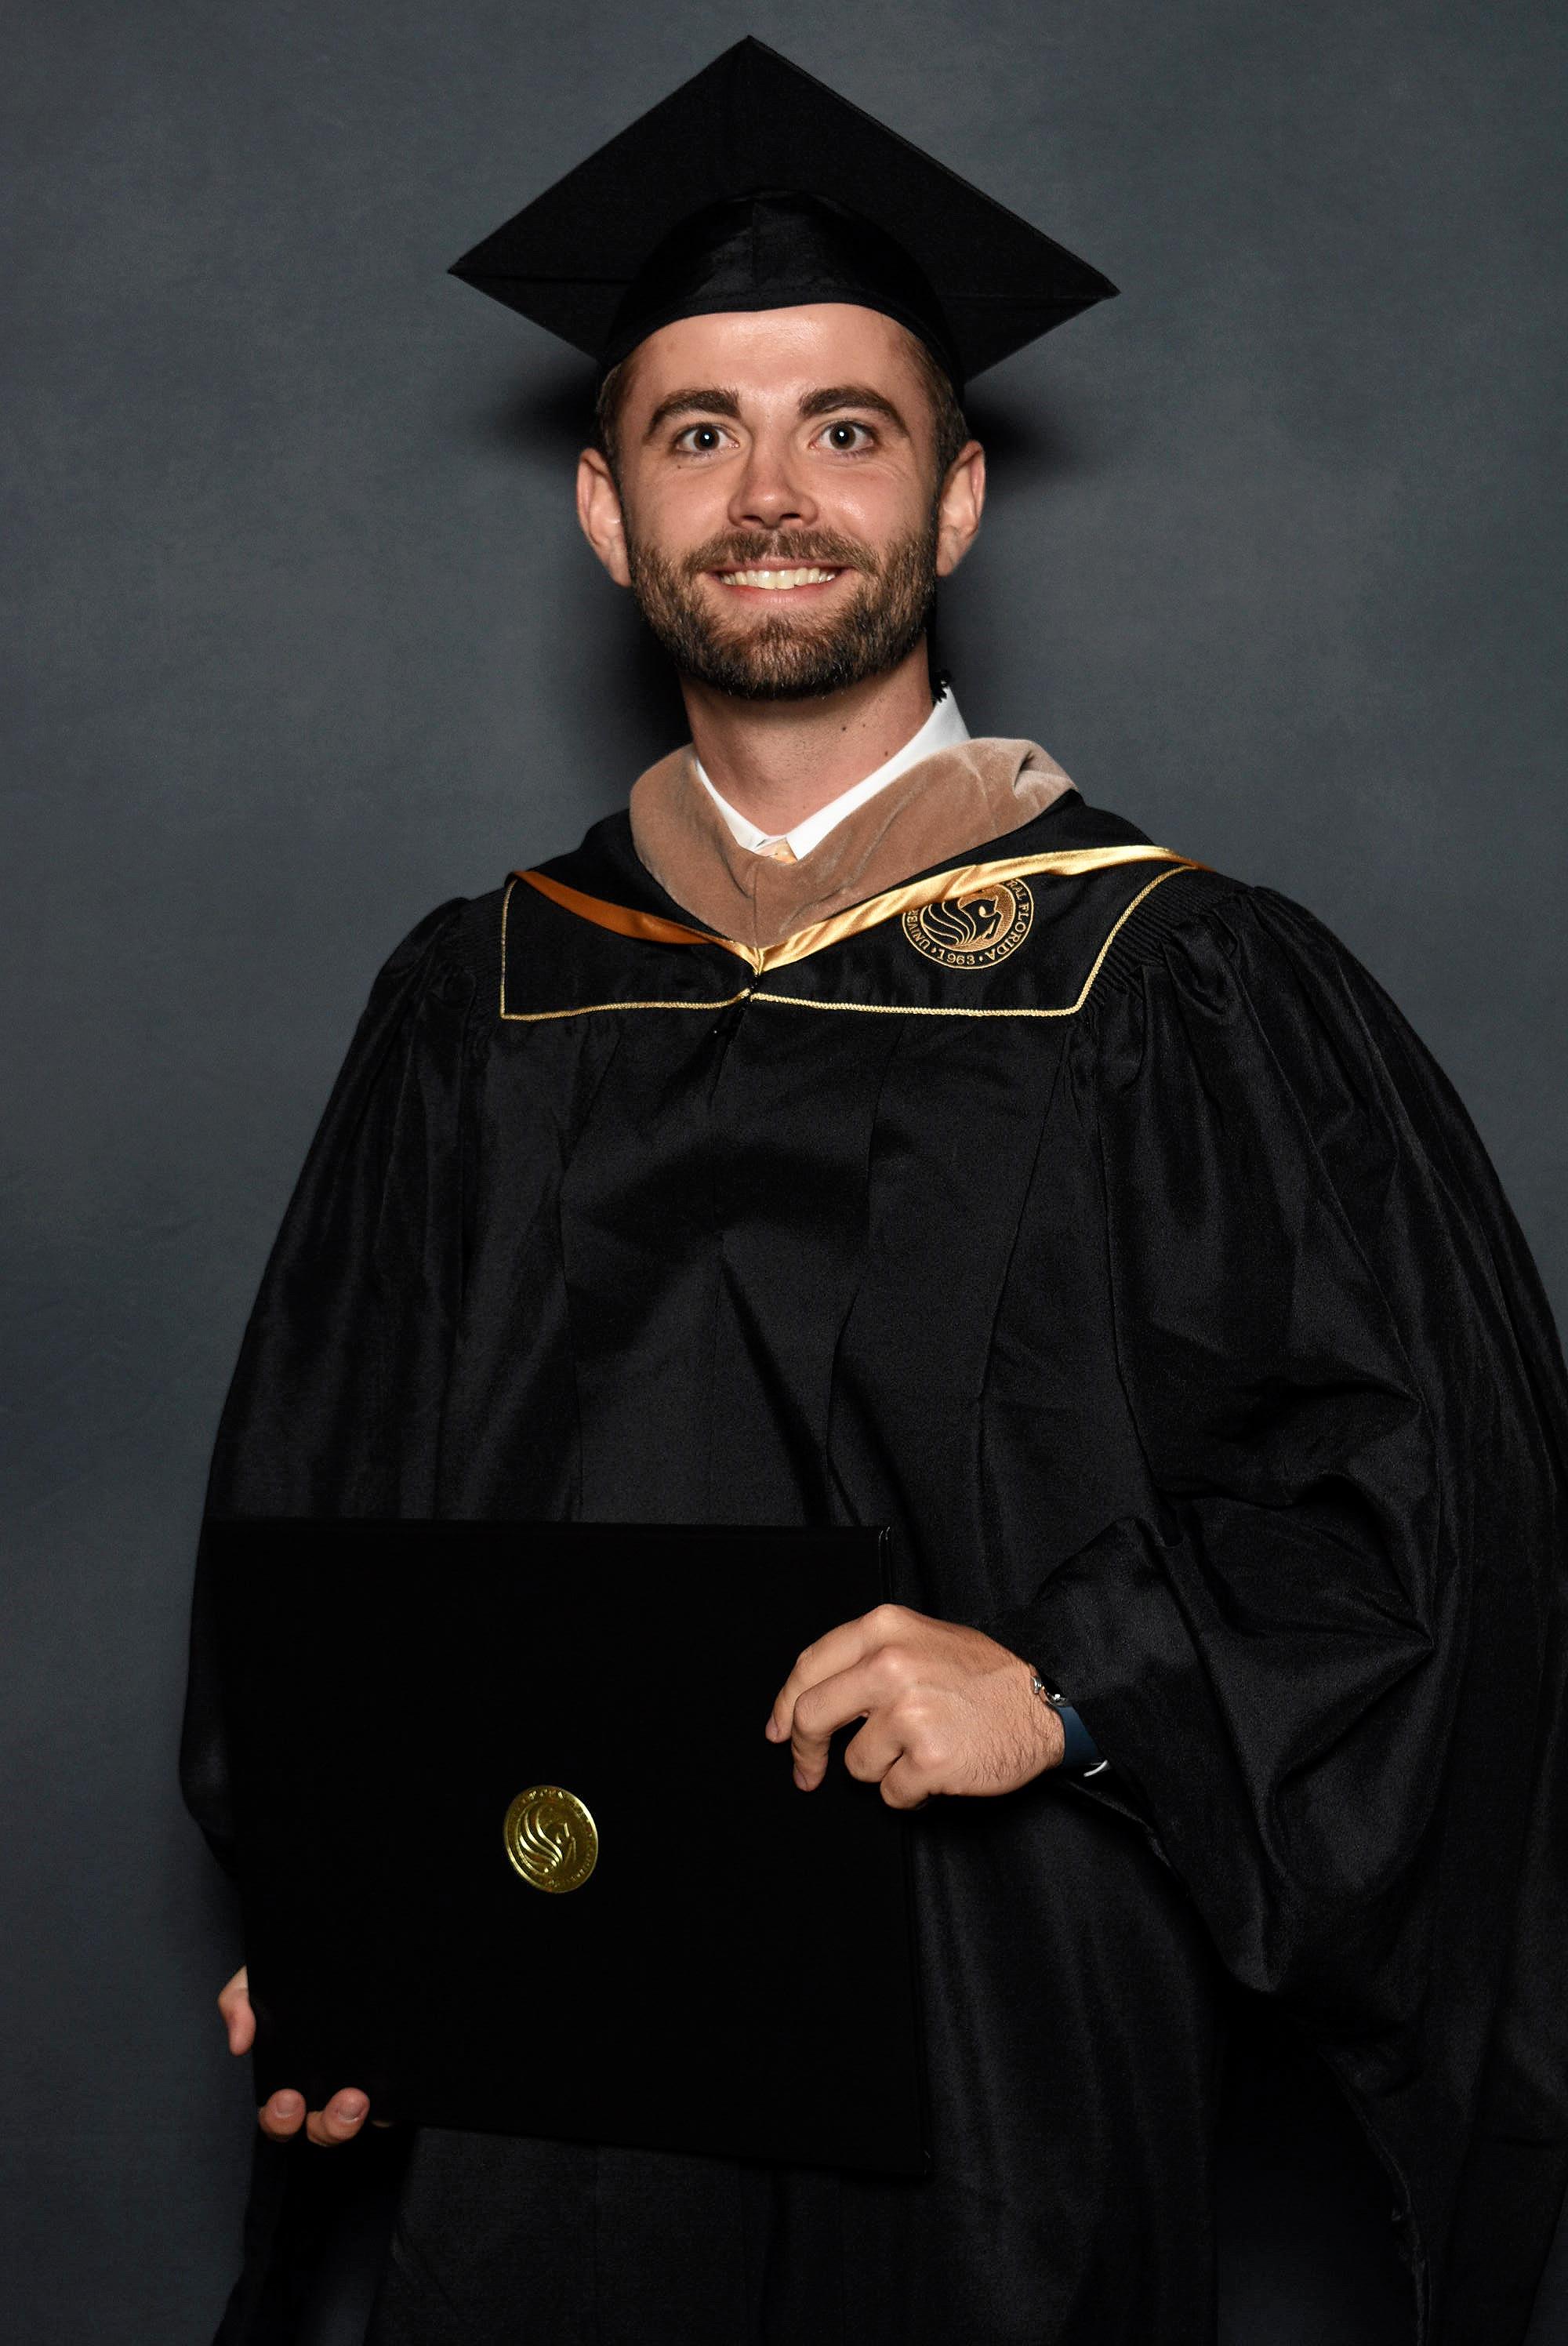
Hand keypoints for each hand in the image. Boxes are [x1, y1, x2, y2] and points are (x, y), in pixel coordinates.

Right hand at [217, 1965, 385, 2144]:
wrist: (342, 1945)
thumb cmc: (293, 1973)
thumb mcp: (258, 1979)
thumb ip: (239, 2003)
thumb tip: (239, 2042)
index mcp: (288, 2076)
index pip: (281, 2116)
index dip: (281, 2119)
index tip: (289, 2100)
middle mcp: (323, 2089)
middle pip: (320, 2129)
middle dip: (327, 2126)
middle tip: (339, 2102)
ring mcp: (357, 2086)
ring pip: (354, 2124)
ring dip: (352, 2121)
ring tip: (359, 2099)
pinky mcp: (388, 2080)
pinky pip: (390, 2108)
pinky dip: (388, 2108)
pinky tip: (389, 2089)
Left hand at [764, 1604, 1064, 1810]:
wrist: (1045, 1698)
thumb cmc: (982, 1673)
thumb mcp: (920, 1638)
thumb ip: (866, 1658)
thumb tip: (805, 1701)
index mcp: (884, 1629)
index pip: (809, 1668)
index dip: (784, 1705)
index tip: (778, 1731)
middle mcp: (890, 1666)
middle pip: (811, 1716)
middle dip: (805, 1751)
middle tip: (808, 1772)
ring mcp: (909, 1714)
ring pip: (856, 1763)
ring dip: (882, 1769)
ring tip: (920, 1750)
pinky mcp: (929, 1759)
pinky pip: (892, 1794)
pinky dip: (911, 1792)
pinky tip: (937, 1771)